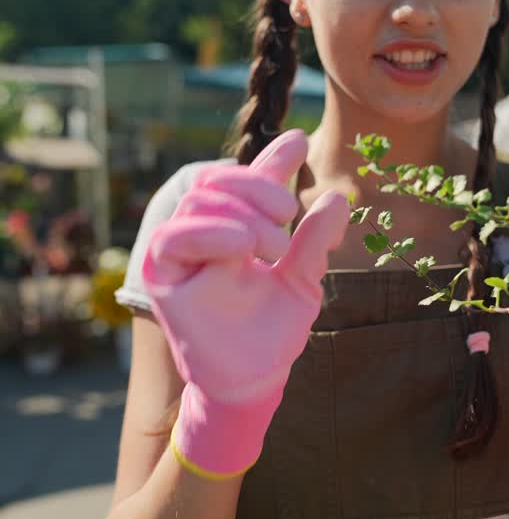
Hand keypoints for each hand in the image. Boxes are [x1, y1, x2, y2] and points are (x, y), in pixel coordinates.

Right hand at [142, 129, 348, 477]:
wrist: (253, 378)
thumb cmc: (273, 330)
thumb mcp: (302, 280)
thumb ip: (314, 241)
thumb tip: (337, 198)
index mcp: (237, 227)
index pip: (248, 182)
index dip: (272, 159)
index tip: (300, 141)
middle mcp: (206, 232)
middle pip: (218, 181)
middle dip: (257, 187)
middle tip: (288, 215)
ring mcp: (180, 251)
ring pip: (198, 201)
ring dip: (240, 213)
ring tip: (274, 246)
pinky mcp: (160, 275)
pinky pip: (171, 238)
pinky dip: (207, 233)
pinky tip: (239, 245)